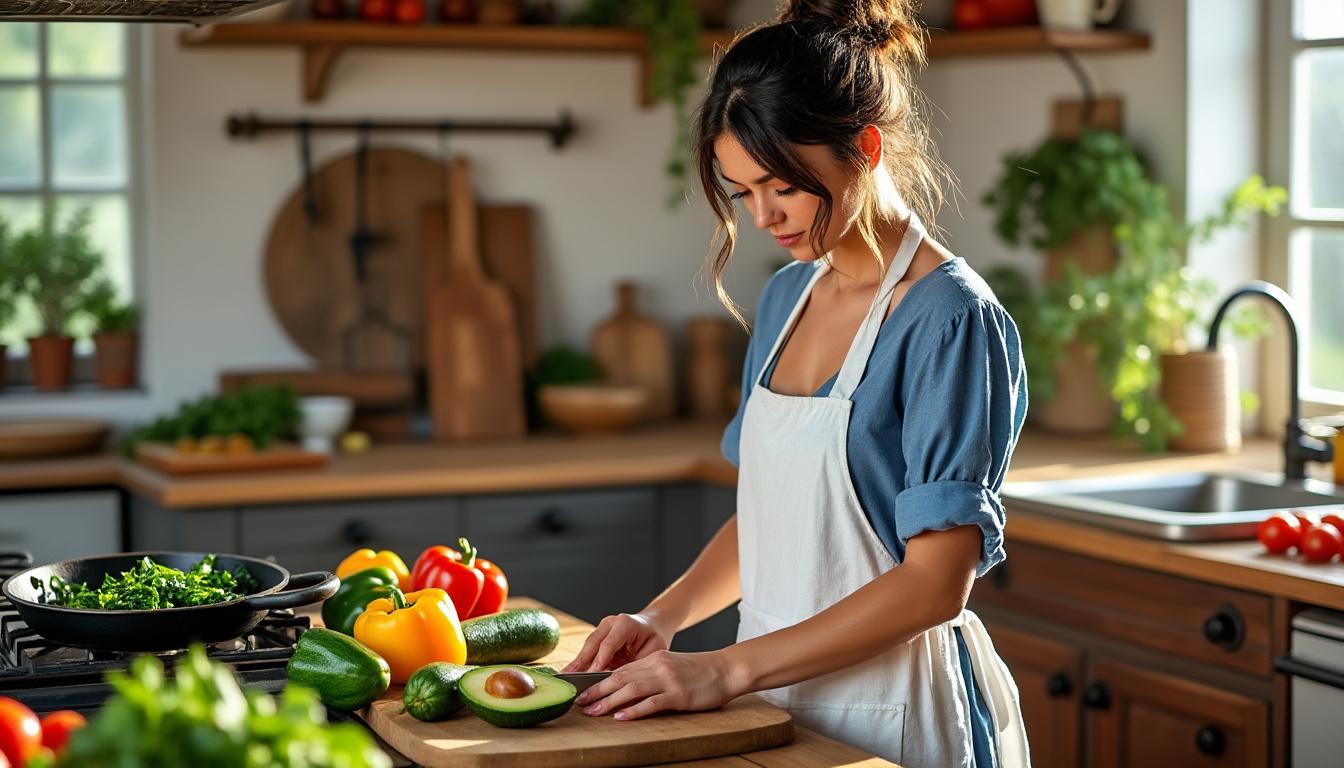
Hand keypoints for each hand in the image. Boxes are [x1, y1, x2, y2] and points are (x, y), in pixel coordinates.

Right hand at [563, 612, 669, 672]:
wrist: (654, 625)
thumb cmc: (655, 640)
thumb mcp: (653, 652)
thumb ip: (636, 665)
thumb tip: (619, 684)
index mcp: (625, 624)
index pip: (608, 644)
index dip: (599, 661)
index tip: (592, 676)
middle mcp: (611, 623)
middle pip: (593, 644)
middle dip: (581, 662)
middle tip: (571, 679)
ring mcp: (602, 628)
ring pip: (587, 647)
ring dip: (577, 663)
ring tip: (565, 679)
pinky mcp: (598, 636)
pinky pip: (588, 650)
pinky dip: (580, 662)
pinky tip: (570, 674)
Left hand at [573, 650, 740, 720]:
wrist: (727, 669)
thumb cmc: (700, 671)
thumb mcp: (672, 666)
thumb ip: (651, 674)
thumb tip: (627, 688)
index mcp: (655, 659)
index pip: (621, 670)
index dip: (599, 681)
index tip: (583, 692)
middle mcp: (658, 667)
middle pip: (621, 678)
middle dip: (598, 691)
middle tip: (580, 703)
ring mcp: (668, 680)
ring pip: (632, 689)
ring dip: (609, 701)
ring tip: (594, 711)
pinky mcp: (679, 695)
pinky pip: (652, 703)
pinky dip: (634, 710)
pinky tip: (621, 716)